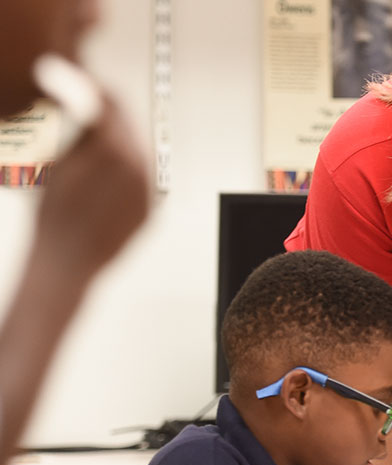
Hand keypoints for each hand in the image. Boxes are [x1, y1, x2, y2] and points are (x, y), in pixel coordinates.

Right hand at [33, 91, 148, 278]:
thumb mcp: (57, 164)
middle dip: (109, 113)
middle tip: (89, 104)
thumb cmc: (52, 215)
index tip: (84, 83)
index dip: (96, 89)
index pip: (111, 105)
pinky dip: (127, 169)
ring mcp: (148, 191)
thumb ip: (77, 134)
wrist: (66, 264)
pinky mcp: (150, 210)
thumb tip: (83, 106)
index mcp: (114, 150)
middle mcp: (140, 169)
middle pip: (129, 127)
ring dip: (119, 140)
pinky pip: (143, 180)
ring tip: (95, 138)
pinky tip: (107, 170)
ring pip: (139, 153)